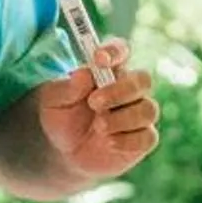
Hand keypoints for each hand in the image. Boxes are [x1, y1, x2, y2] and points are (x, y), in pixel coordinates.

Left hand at [34, 41, 158, 182]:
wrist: (64, 151)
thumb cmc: (62, 117)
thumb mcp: (53, 101)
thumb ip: (67, 87)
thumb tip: (82, 73)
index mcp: (108, 70)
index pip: (121, 51)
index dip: (114, 51)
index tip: (99, 59)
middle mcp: (129, 89)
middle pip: (143, 80)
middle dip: (120, 90)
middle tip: (94, 102)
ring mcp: (139, 114)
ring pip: (148, 110)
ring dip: (122, 118)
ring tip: (98, 126)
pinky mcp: (143, 139)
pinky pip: (148, 137)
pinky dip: (128, 140)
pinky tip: (109, 143)